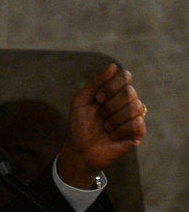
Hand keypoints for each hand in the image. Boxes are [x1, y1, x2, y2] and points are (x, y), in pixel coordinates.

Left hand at [57, 63, 146, 188]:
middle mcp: (126, 102)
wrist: (79, 149)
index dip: (111, 87)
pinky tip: (113, 136)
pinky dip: (120, 130)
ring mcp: (133, 117)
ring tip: (105, 127)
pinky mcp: (138, 133)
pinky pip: (137, 123)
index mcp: (113, 92)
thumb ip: (95, 82)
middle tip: (100, 115)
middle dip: (110, 105)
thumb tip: (113, 66)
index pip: (124, 76)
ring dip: (114, 119)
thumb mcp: (81, 100)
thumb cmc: (78, 125)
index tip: (98, 99)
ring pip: (135, 107)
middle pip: (130, 92)